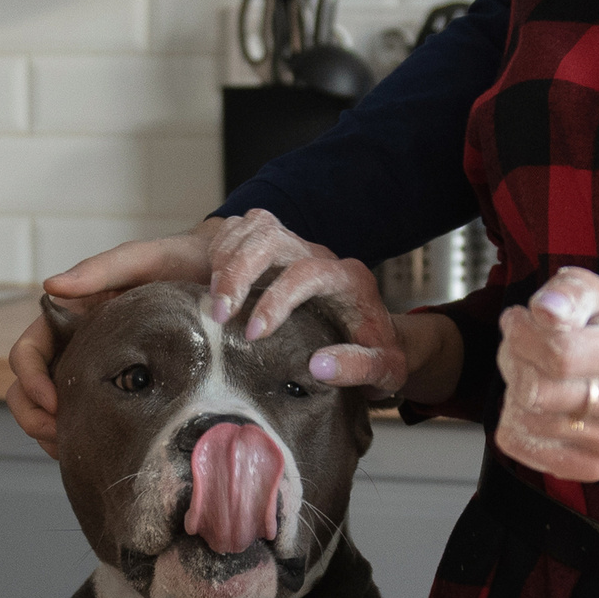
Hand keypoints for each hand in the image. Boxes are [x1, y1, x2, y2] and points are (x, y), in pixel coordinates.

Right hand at [6, 221, 222, 454]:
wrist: (220, 277)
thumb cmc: (175, 262)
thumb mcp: (138, 260)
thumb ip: (96, 271)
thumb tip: (49, 285)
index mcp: (68, 318)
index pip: (28, 353)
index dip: (31, 380)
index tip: (53, 401)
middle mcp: (75, 346)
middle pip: (28, 389)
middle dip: (33, 417)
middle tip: (59, 437)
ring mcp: (97, 371)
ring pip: (53, 411)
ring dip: (53, 434)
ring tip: (77, 451)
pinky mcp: (123, 389)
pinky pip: (90, 419)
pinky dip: (83, 438)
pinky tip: (101, 451)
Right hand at [207, 209, 408, 393]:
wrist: (376, 336)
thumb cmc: (381, 354)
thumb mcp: (385, 370)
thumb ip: (360, 368)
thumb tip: (319, 367)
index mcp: (350, 278)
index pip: (307, 272)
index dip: (277, 300)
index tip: (255, 334)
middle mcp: (322, 255)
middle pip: (273, 239)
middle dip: (239, 272)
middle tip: (220, 315)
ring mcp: (298, 248)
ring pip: (255, 228)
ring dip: (226, 259)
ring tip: (212, 302)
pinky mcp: (278, 251)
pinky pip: (243, 230)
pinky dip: (222, 250)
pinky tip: (213, 284)